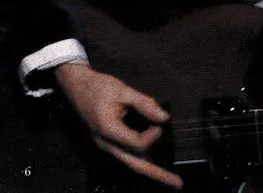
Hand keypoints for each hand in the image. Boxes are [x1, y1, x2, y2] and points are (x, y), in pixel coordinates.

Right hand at [55, 63, 182, 188]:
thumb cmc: (98, 87)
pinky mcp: (111, 142)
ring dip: (152, 171)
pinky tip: (156, 163)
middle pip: (135, 165)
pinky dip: (144, 160)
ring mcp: (108, 145)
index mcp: (108, 131)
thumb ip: (144, 103)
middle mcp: (107, 144)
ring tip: (170, 179)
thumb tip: (164, 117)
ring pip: (132, 163)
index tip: (160, 121)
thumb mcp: (123, 90)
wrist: (77, 87)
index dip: (153, 135)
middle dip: (157, 175)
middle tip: (178, 183)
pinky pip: (128, 155)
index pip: (136, 143)